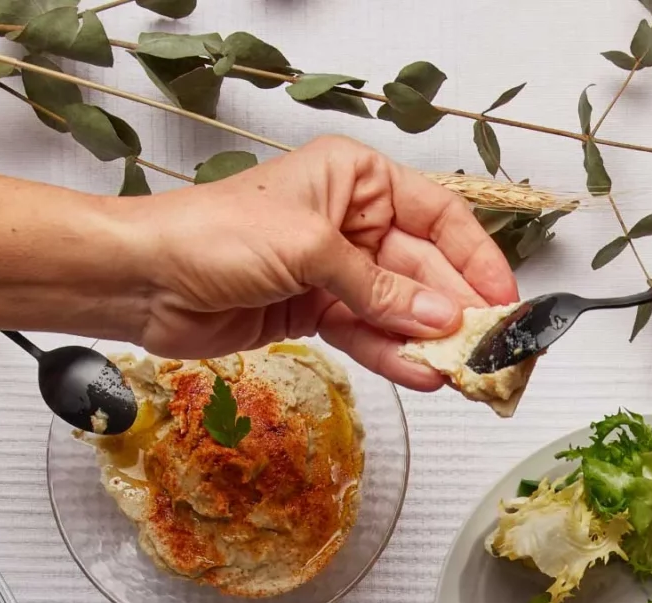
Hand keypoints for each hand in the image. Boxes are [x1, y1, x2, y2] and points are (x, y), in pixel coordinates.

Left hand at [131, 136, 516, 385]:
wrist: (146, 278)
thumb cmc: (214, 234)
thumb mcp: (309, 249)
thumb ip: (379, 289)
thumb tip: (440, 317)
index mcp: (356, 179)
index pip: (438, 216)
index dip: (476, 258)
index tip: (505, 300)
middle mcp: (352, 221)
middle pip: (426, 269)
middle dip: (458, 309)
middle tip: (492, 348)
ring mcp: (334, 271)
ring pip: (400, 309)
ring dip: (430, 342)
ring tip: (465, 373)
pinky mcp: (315, 313)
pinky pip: (368, 336)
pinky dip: (394, 357)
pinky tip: (424, 375)